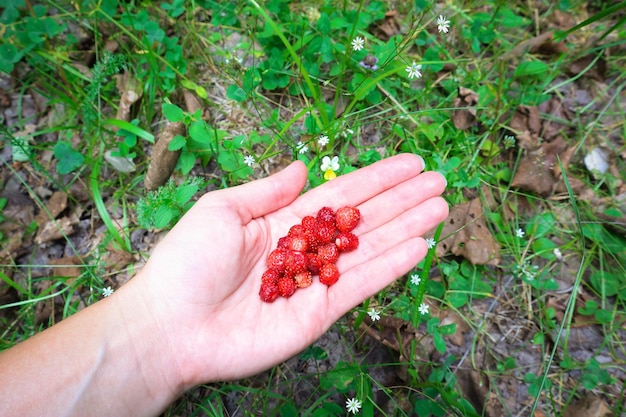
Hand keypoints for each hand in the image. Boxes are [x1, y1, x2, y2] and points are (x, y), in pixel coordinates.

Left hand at [123, 153, 447, 388]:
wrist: (171, 326)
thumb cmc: (187, 263)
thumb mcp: (224, 210)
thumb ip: (268, 190)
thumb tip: (302, 167)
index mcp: (283, 221)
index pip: (340, 194)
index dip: (376, 179)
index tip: (410, 164)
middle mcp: (306, 249)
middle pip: (364, 220)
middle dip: (402, 200)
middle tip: (439, 182)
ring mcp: (315, 282)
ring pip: (370, 249)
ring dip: (407, 228)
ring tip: (440, 207)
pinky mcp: (319, 313)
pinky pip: (362, 286)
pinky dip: (391, 267)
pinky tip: (418, 247)